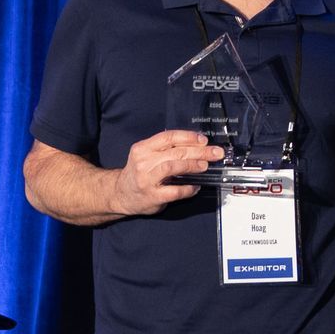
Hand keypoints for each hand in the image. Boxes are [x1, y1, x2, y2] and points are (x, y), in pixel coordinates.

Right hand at [109, 130, 224, 215]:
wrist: (120, 194)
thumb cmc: (139, 173)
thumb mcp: (146, 155)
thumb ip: (166, 149)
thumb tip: (196, 145)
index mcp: (143, 148)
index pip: (168, 137)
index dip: (188, 137)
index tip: (203, 140)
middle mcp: (143, 162)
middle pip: (175, 152)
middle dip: (199, 151)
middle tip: (214, 153)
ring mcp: (147, 180)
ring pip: (172, 167)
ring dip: (192, 165)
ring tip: (205, 165)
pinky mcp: (152, 196)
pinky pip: (174, 191)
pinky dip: (187, 188)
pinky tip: (195, 187)